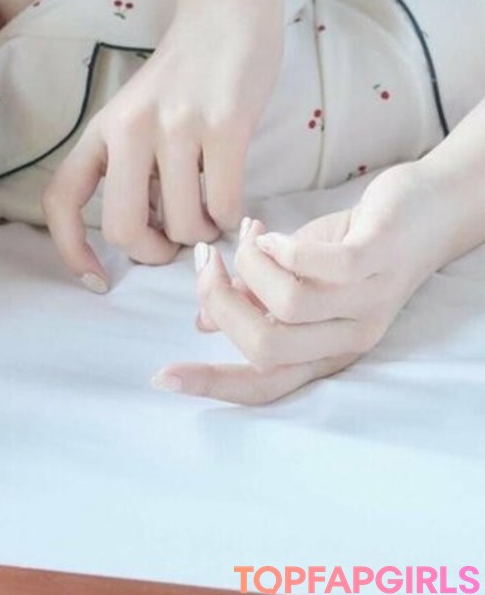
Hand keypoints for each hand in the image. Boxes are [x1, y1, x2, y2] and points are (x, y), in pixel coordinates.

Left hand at [42, 0, 283, 277]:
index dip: (71, 250)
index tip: (99, 278)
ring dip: (205, 233)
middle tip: (177, 241)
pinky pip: (225, 203)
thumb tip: (148, 237)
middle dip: (156, 252)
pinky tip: (236, 199)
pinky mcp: (224, 122)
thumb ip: (135, 168)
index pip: (62, 199)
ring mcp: (177, 124)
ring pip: (184, 224)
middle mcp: (130, 128)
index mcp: (103, 129)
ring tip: (214, 211)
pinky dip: (234, 216)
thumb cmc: (185, 75)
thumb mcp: (139, 116)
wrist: (225, 12)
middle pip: (125, 227)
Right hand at [153, 162, 442, 402]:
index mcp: (326, 350)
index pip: (266, 385)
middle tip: (207, 262)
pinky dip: (281, 247)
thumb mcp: (301, 277)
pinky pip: (321, 267)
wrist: (431, 209)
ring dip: (248, 263)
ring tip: (249, 236)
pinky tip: (269, 229)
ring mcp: (367, 301)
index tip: (164, 376)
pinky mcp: (377, 259)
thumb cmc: (359, 242)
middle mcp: (348, 337)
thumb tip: (203, 323)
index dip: (214, 383)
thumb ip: (256, 300)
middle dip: (219, 302)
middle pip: (266, 347)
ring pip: (287, 304)